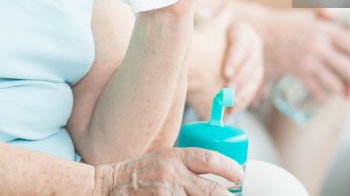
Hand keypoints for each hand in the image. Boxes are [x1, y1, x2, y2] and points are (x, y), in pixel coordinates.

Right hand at [94, 147, 242, 194]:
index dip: (229, 168)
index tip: (240, 176)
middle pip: (210, 191)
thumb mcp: (164, 161)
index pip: (208, 159)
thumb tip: (219, 179)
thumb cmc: (139, 174)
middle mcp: (171, 174)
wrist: (108, 186)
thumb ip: (188, 168)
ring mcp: (165, 194)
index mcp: (174, 157)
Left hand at [187, 5, 264, 117]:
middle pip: (252, 62)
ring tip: (230, 101)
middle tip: (227, 88)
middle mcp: (253, 47)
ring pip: (255, 78)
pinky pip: (252, 92)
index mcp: (242, 31)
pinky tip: (233, 109)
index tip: (225, 72)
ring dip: (244, 91)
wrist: (196, 62)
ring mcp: (254, 65)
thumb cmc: (200, 41)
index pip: (244, 42)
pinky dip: (244, 101)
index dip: (236, 58)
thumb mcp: (204, 28)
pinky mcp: (250, 83)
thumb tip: (222, 8)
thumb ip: (213, 18)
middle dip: (240, 77)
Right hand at [261, 9, 349, 101]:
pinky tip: (323, 93)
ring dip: (340, 89)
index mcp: (325, 29)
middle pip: (349, 69)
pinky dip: (324, 96)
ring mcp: (308, 60)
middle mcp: (319, 44)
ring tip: (340, 88)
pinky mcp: (298, 72)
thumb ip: (332, 17)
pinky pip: (319, 91)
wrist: (261, 31)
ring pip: (336, 84)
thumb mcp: (312, 15)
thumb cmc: (288, 23)